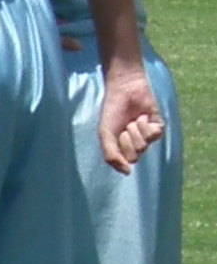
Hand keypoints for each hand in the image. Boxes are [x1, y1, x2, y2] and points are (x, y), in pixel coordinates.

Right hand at [98, 58, 165, 174]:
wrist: (124, 91)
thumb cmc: (112, 112)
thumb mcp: (105, 135)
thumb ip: (111, 156)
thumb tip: (128, 172)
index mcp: (122, 148)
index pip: (126, 161)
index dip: (120, 148)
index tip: (116, 135)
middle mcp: (136, 144)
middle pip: (136, 155)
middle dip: (128, 140)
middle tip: (125, 127)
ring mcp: (148, 136)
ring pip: (145, 145)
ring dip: (136, 130)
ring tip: (133, 120)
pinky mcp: (158, 126)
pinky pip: (155, 134)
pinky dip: (146, 125)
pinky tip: (143, 116)